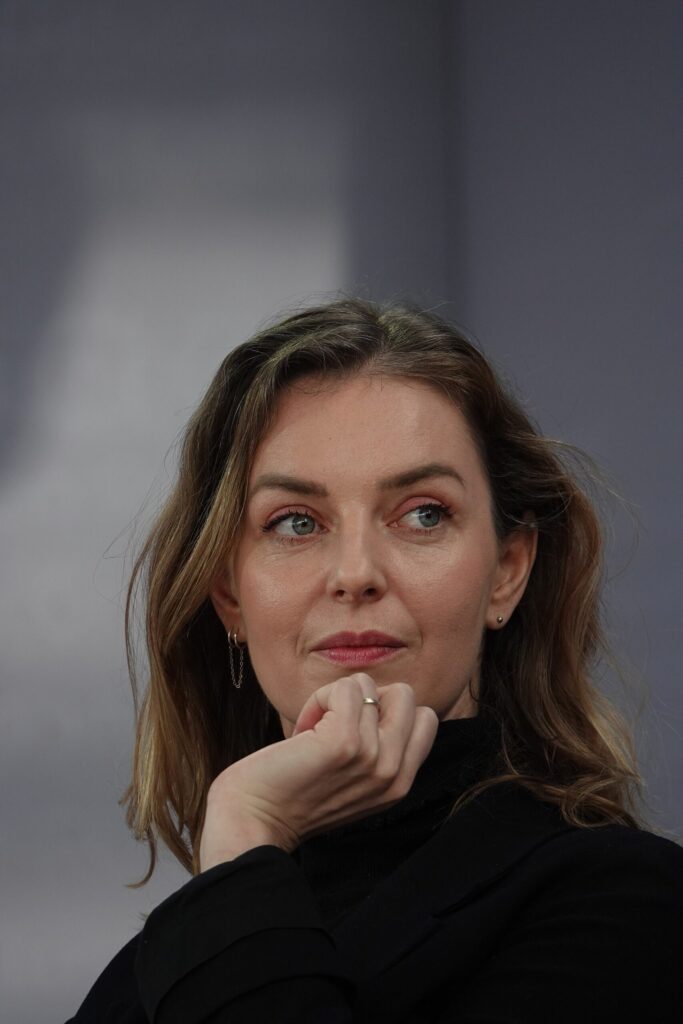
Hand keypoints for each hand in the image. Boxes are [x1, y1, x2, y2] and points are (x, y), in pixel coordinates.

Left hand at [198, 673, 438, 871]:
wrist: (254, 822)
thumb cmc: (293, 793)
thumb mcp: (353, 780)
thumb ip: (378, 750)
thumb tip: (380, 695)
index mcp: (399, 783)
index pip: (424, 719)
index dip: (387, 711)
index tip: (355, 730)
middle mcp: (393, 773)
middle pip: (405, 695)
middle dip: (365, 698)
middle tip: (333, 726)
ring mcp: (372, 757)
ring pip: (367, 685)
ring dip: (333, 699)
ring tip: (312, 734)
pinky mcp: (343, 742)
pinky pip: (344, 688)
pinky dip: (319, 698)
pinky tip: (303, 729)